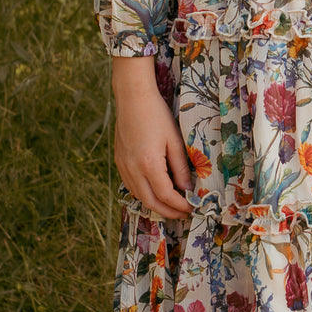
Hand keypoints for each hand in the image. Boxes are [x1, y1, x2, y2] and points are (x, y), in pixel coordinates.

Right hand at [112, 57, 192, 219]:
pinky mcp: (119, 161)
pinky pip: (131, 186)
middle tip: (183, 213)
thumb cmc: (156, 114)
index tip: (191, 208)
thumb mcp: (174, 140)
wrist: (132, 98)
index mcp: (148, 164)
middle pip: (150, 202)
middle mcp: (132, 169)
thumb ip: (181, 167)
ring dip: (156, 204)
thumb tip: (187, 188)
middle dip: (168, 212)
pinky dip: (144, 193)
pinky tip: (155, 190)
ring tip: (172, 205)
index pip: (166, 196)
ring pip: (139, 196)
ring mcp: (123, 166)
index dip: (179, 206)